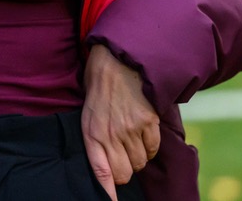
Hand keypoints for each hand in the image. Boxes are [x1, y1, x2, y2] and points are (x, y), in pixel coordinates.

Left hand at [81, 44, 159, 199]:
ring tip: (132, 137)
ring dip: (137, 156)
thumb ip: (95, 134)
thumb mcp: (88, 108)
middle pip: (124, 174)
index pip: (101, 174)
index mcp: (92, 132)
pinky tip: (144, 132)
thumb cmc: (100, 80)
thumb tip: (102, 157)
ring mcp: (132, 129)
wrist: (120, 55)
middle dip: (124, 170)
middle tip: (122, 154)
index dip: (107, 192)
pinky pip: (153, 148)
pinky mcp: (149, 122)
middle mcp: (111, 135)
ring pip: (140, 162)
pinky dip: (150, 146)